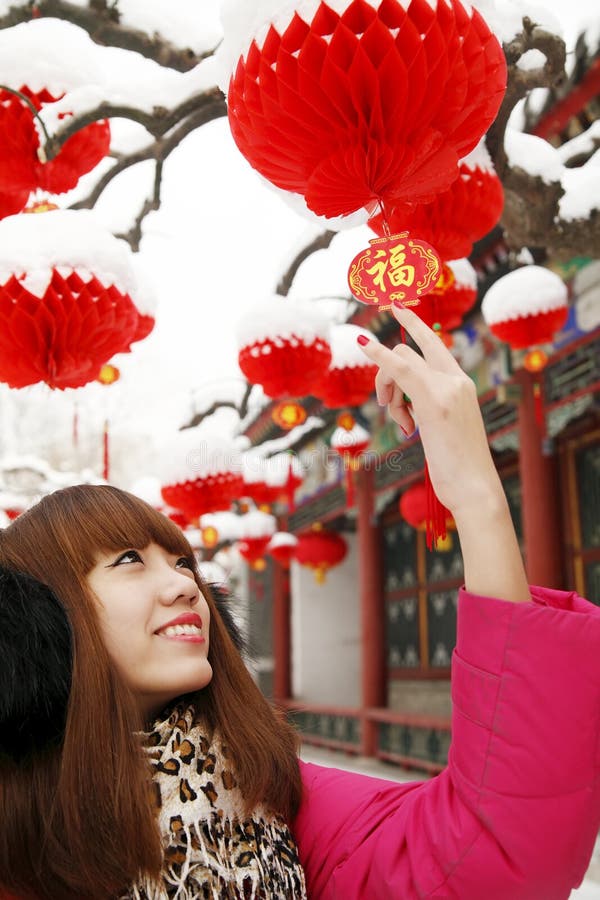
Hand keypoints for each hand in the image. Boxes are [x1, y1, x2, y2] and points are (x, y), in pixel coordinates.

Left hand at [357, 303, 501, 517]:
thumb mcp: (445, 430)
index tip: (395, 304)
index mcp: (461, 384)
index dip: (413, 323)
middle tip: (384, 401)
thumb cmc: (459, 466)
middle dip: (384, 368)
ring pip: (400, 362)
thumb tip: (408, 407)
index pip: (434, 343)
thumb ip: (430, 409)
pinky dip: (377, 354)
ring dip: (386, 391)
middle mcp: (457, 380)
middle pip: (409, 350)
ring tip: (401, 422)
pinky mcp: (434, 401)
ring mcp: (447, 388)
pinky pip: (400, 368)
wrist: (475, 488)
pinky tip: (363, 345)